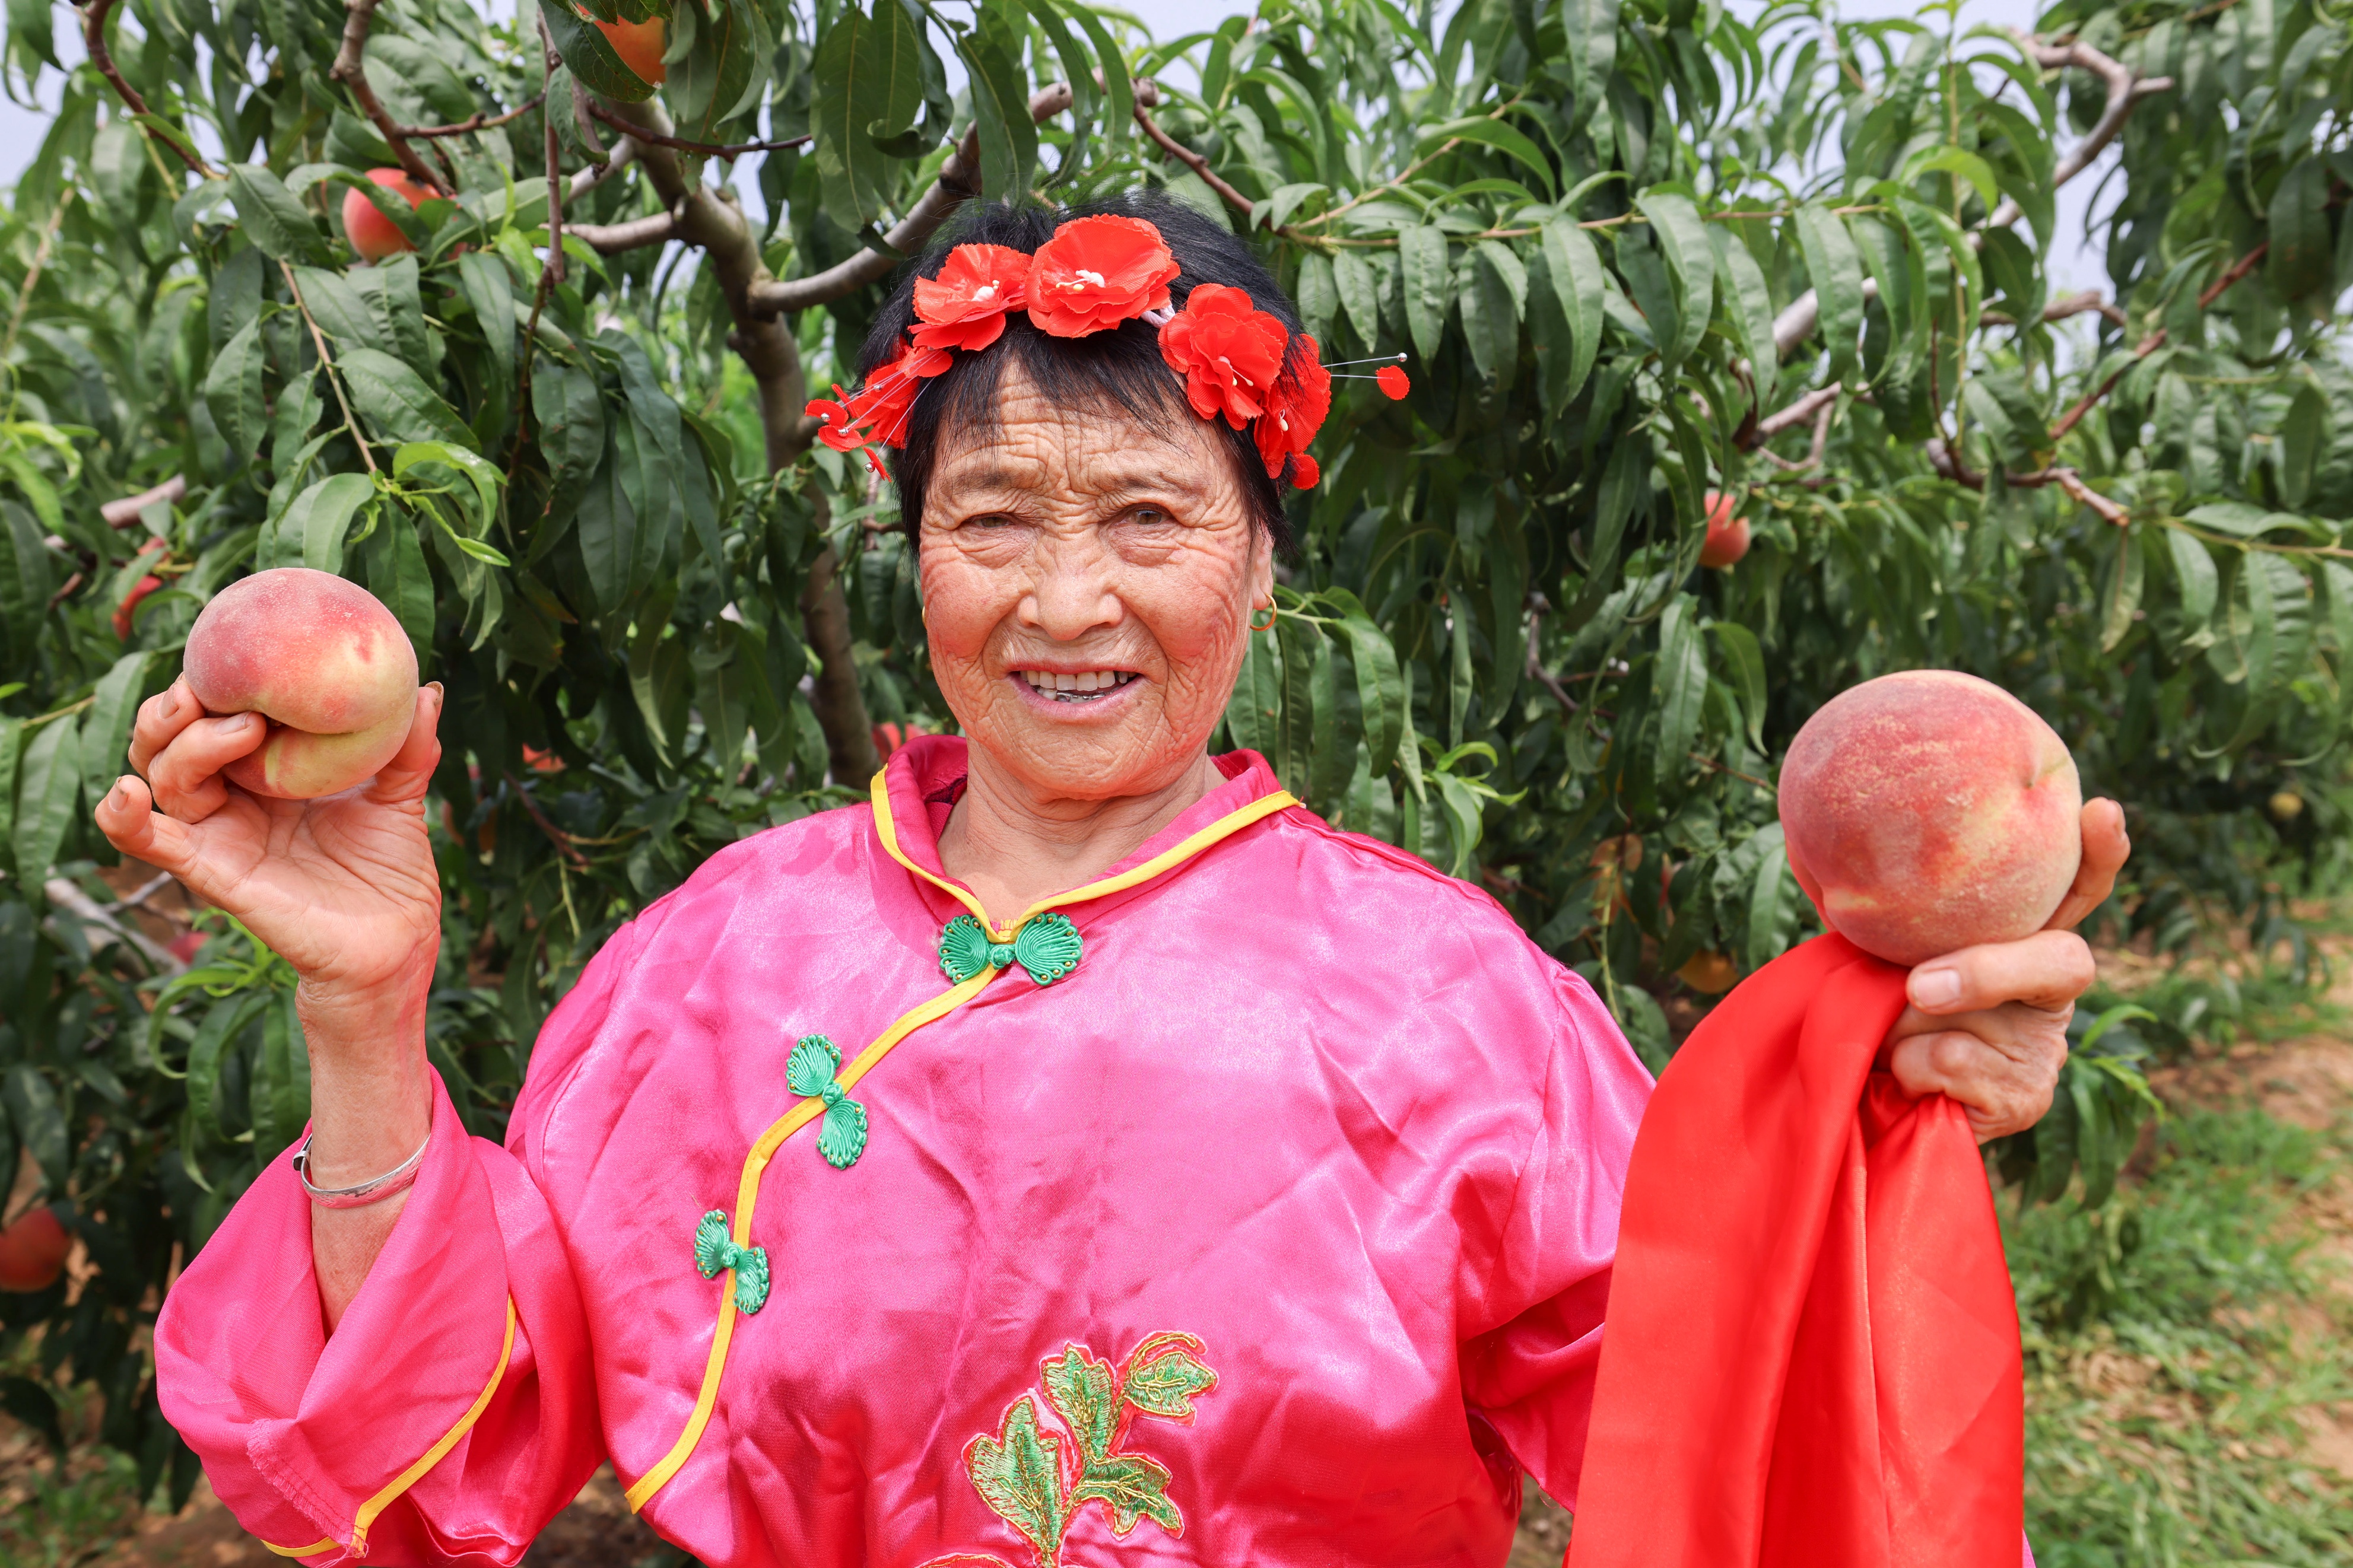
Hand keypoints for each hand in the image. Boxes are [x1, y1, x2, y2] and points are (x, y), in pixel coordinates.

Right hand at [95, 676, 445, 1011]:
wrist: (397, 937)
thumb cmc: (391, 867)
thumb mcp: (401, 794)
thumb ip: (409, 745)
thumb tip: (427, 689)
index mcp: (268, 770)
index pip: (217, 714)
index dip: (214, 683)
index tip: (237, 656)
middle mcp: (234, 796)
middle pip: (171, 739)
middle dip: (176, 706)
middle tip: (209, 688)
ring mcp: (220, 832)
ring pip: (163, 776)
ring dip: (182, 746)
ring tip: (235, 730)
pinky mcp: (213, 871)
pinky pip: (150, 843)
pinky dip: (125, 819)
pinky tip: (124, 794)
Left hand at [1882, 798, 2129, 1141]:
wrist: (1867, 1095)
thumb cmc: (1879, 1006)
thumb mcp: (1883, 949)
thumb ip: (1892, 914)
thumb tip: (1850, 866)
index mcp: (2020, 938)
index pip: (2075, 890)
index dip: (2098, 854)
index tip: (2104, 811)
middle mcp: (2045, 988)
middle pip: (2058, 962)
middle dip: (1987, 972)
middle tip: (1919, 988)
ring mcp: (2044, 1046)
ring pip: (1977, 1020)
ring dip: (1907, 1026)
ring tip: (1888, 1035)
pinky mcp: (2027, 1097)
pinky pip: (1954, 1066)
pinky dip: (1908, 1066)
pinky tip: (1904, 1075)